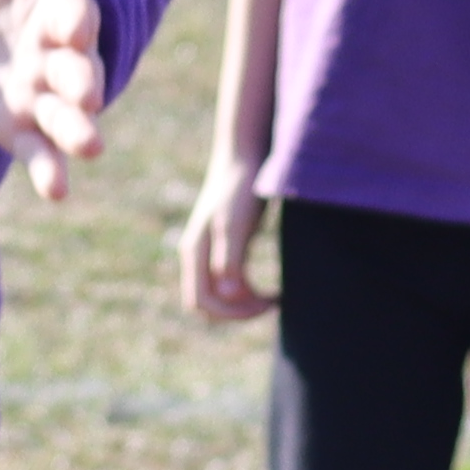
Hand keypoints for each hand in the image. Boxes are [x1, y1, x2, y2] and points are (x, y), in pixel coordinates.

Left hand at [0, 0, 108, 201]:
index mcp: (66, 15)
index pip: (75, 17)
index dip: (75, 20)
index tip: (77, 26)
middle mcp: (63, 62)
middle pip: (77, 73)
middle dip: (82, 82)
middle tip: (89, 93)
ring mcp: (45, 98)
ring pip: (64, 119)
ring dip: (76, 131)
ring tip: (90, 147)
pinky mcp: (23, 129)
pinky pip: (37, 152)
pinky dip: (48, 172)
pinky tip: (57, 192)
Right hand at [176, 154, 272, 323]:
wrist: (245, 158)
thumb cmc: (239, 188)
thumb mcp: (236, 224)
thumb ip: (229, 259)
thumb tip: (227, 295)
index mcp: (194, 252)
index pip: (201, 302)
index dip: (230, 312)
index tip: (262, 304)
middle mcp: (198, 256)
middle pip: (209, 304)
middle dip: (236, 312)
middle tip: (270, 305)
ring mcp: (211, 253)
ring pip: (222, 296)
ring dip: (245, 304)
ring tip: (275, 300)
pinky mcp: (227, 248)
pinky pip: (233, 284)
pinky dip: (249, 292)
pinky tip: (272, 290)